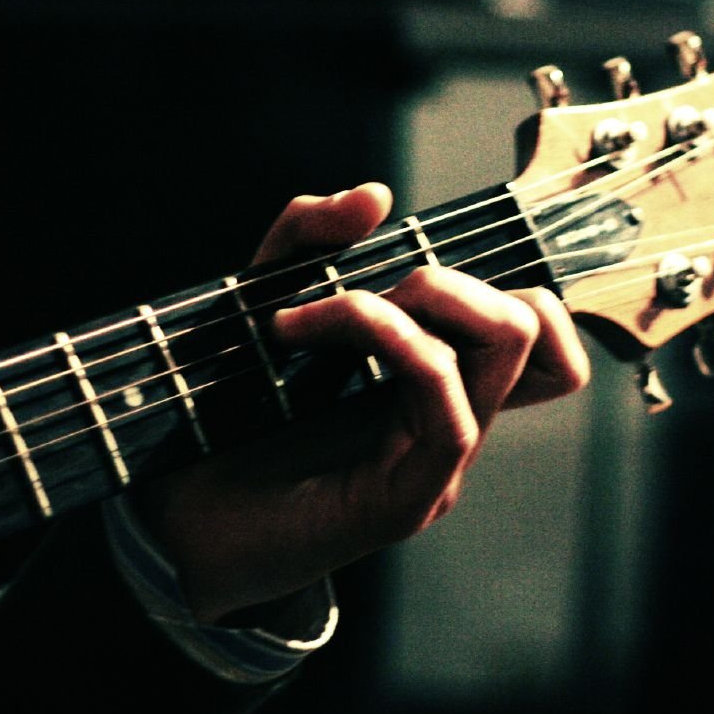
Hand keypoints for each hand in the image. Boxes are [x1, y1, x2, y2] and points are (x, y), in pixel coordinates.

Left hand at [134, 183, 590, 623]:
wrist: (178, 517)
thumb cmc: (226, 415)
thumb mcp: (259, 296)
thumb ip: (306, 238)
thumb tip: (376, 196)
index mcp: (433, 378)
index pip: (534, 321)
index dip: (494, 269)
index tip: (397, 261)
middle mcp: (450, 419)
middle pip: (536, 324)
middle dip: (452, 275)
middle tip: (358, 289)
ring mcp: (437, 464)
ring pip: (507, 351)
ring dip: (419, 298)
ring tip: (329, 307)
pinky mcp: (408, 502)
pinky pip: (449, 411)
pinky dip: (390, 343)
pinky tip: (304, 331)